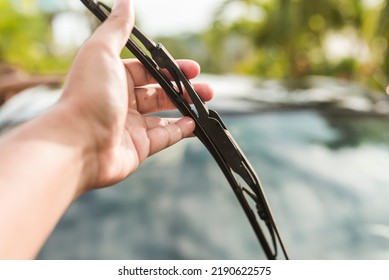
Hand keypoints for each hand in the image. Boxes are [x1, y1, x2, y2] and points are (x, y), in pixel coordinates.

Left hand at [60, 0, 212, 192]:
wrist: (77, 144)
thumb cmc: (87, 96)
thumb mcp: (102, 53)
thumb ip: (117, 29)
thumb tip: (125, 2)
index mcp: (114, 78)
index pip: (148, 71)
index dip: (171, 68)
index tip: (193, 68)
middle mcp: (122, 102)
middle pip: (159, 93)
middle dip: (183, 89)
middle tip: (205, 88)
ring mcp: (130, 126)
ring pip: (164, 115)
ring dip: (186, 109)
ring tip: (205, 104)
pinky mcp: (138, 147)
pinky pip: (164, 137)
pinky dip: (180, 131)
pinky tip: (194, 124)